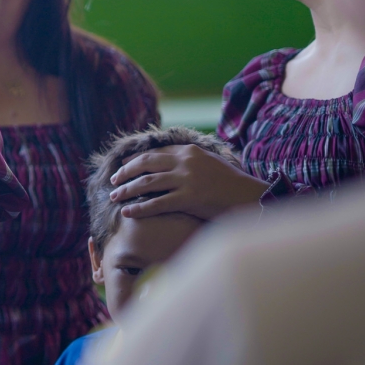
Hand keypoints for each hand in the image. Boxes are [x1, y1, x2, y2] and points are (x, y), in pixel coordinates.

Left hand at [108, 144, 268, 220]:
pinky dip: (139, 208)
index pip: (154, 154)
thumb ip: (189, 161)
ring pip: (147, 183)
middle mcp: (185, 162)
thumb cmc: (231, 184)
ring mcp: (187, 179)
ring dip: (127, 190)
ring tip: (114, 197)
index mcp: (189, 151)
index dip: (135, 161)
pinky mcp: (189, 198)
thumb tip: (169, 165)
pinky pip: (157, 203)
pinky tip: (128, 212)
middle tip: (112, 182)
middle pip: (145, 165)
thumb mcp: (209, 163)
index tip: (123, 167)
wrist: (252, 197)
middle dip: (125, 173)